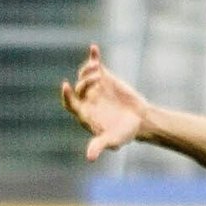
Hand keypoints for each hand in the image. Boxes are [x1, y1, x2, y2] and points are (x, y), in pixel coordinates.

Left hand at [59, 43, 148, 162]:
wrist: (139, 121)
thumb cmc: (124, 133)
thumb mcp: (113, 140)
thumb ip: (100, 145)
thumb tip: (90, 158)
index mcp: (84, 113)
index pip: (70, 103)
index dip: (66, 95)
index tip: (66, 85)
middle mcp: (86, 99)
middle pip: (78, 87)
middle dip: (85, 81)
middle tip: (98, 79)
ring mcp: (94, 87)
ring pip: (85, 75)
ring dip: (89, 69)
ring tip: (98, 69)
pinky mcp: (105, 78)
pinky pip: (96, 66)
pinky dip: (94, 57)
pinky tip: (93, 48)